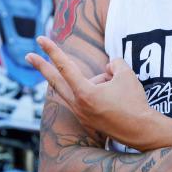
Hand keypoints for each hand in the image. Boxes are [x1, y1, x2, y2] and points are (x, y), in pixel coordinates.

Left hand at [26, 36, 162, 148]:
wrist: (142, 131)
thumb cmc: (134, 102)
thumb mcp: (126, 74)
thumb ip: (114, 63)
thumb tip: (108, 67)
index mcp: (85, 93)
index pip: (65, 66)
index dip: (52, 51)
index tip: (40, 40)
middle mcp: (78, 105)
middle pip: (56, 81)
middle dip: (43, 67)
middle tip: (28, 55)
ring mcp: (82, 115)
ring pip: (78, 89)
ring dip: (94, 82)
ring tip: (118, 91)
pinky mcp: (88, 121)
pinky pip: (86, 99)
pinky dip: (96, 91)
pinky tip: (115, 96)